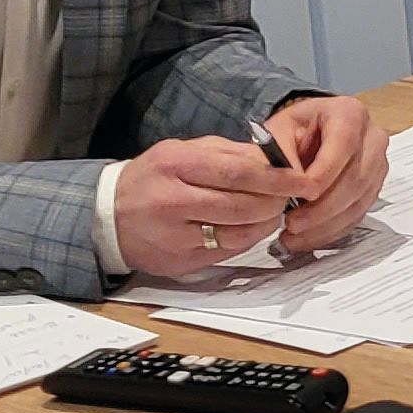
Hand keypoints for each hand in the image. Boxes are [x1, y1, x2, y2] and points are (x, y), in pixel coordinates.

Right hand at [110, 138, 303, 279]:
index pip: (239, 172)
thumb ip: (227, 153)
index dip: (278, 178)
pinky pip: (227, 252)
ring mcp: (175, 235)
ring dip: (266, 223)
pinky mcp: (179, 260)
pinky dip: (246, 239)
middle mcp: (173, 200)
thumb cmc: (153, 178)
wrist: (107, 216)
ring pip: (239, 233)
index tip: (305, 180)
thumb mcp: (182, 151)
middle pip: (243, 205)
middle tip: (292, 197)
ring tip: (272, 211)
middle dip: (276, 202)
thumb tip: (273, 158)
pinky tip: (250, 228)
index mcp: (176, 164)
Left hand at [260, 94, 388, 257]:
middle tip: (292, 224)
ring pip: (359, 201)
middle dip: (322, 208)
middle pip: (356, 179)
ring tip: (294, 236)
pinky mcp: (375, 186)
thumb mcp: (279, 134)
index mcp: (349, 113)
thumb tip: (291, 191)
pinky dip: (333, 229)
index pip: (343, 146)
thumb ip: (284, 159)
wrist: (306, 134)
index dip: (323, 175)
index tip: (297, 197)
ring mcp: (378, 163)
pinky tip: (309, 237)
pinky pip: (359, 213)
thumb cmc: (293, 131)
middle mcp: (372, 137)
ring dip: (326, 225)